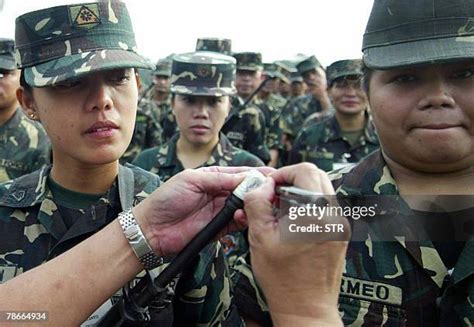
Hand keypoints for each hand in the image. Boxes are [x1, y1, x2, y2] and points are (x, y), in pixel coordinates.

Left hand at [134, 166, 273, 255]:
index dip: (255, 174)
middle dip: (259, 189)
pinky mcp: (219, 229)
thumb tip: (245, 177)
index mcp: (213, 177)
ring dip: (253, 204)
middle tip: (273, 189)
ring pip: (245, 207)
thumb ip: (219, 179)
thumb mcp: (192, 180)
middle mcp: (219, 193)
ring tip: (258, 202)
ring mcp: (220, 212)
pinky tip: (244, 216)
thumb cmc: (166, 199)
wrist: (152, 228)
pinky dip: (244, 220)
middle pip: (246, 190)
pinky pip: (238, 224)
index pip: (239, 173)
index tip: (271, 174)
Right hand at [243, 163, 348, 324]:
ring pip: (322, 190)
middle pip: (317, 176)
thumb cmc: (282, 278)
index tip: (269, 186)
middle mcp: (334, 216)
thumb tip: (262, 185)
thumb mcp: (259, 237)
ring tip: (281, 210)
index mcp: (315, 214)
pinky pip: (326, 206)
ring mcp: (341, 225)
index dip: (283, 173)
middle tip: (274, 195)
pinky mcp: (342, 233)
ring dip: (301, 192)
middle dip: (292, 180)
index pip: (305, 171)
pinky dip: (309, 205)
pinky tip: (293, 222)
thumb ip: (257, 203)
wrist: (306, 308)